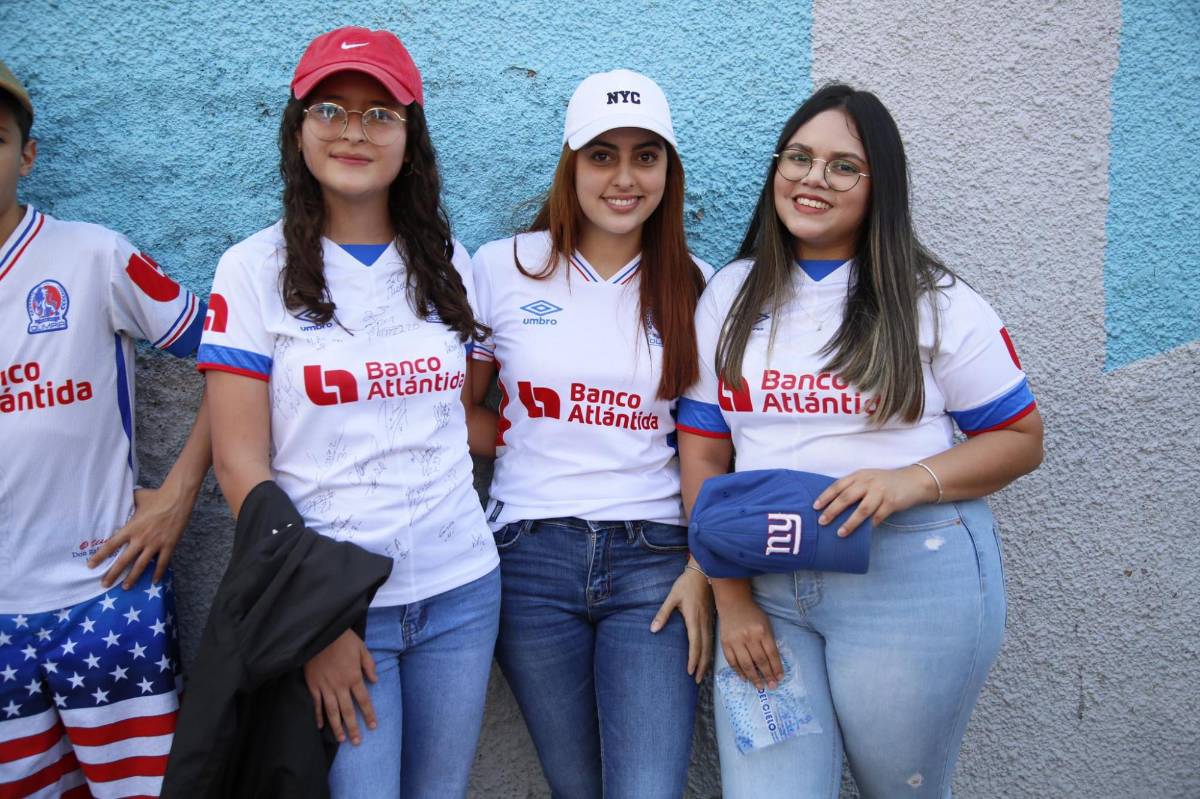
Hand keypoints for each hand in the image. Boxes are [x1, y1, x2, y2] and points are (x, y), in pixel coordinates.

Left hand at [87, 482, 196, 588]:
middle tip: (104, 584)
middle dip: (113, 574)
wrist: (177, 498)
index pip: (111, 545)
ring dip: (132, 578)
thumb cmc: (156, 496)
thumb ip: (127, 503)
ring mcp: (155, 544)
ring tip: (125, 587)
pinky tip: (154, 581)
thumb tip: (119, 500)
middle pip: (124, 560)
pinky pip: (162, 563)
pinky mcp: (168, 545)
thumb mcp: (137, 499)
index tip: (91, 565)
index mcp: (131, 528)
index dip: (100, 556)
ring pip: (141, 565)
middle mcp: (140, 539)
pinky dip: (158, 573)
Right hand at [303, 629, 377, 745]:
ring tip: (341, 740)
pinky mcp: (312, 684)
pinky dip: (317, 716)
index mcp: (353, 677)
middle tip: (357, 742)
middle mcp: (340, 685)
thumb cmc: (343, 639)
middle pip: (348, 711)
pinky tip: (320, 726)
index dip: (369, 714)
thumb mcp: (361, 648)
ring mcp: (325, 686)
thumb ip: (369, 665)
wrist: (320, 632)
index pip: (364, 700)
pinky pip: (316, 704)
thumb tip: (375, 681)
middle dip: (353, 728)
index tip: (373, 726)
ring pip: (332, 711)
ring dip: (337, 727)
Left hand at [650, 562, 713, 682]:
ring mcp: (709, 621)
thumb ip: (663, 613)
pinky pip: (711, 639)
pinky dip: (709, 652)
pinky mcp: (711, 619)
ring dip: (706, 661)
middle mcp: (704, 623)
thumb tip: (653, 629)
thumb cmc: (686, 584)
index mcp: (694, 619)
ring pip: (710, 645)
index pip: (695, 644)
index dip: (693, 659)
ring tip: (702, 674)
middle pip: (704, 649)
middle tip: (696, 680)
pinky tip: (706, 657)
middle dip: (701, 666)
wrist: (704, 572)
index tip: (689, 672)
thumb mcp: (672, 597)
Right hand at [715, 588, 781, 690]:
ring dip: (753, 678)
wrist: (733, 603)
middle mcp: (749, 636)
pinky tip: (745, 678)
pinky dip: (739, 672)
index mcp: (762, 631)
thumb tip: (773, 665)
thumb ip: (769, 642)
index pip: (772, 654)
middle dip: (767, 676)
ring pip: (746, 664)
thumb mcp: (766, 624)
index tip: (780, 678)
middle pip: (760, 661)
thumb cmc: (753, 614)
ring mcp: (735, 640)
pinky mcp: (725, 643)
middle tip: (772, 686)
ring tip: (759, 686)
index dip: (776, 668)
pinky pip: (732, 662)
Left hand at [812, 465, 937, 537]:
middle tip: (822, 522)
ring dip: (850, 522)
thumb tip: (834, 504)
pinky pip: (878, 516)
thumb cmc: (886, 482)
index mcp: (860, 475)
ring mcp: (881, 492)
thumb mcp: (868, 478)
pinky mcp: (892, 502)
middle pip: (846, 497)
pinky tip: (864, 533)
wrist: (914, 481)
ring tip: (840, 533)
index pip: (838, 485)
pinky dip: (870, 525)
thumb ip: (854, 487)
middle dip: (832, 510)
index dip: (826, 496)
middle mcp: (868, 482)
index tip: (815, 507)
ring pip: (862, 509)